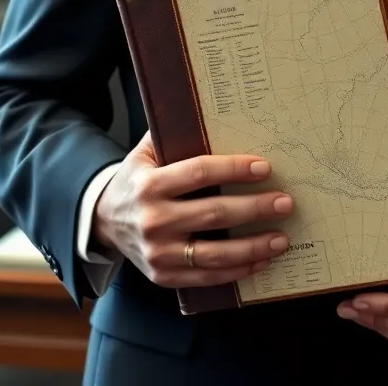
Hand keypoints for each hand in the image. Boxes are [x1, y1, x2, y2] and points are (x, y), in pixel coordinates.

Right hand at [93, 130, 292, 287]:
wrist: (103, 220)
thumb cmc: (137, 179)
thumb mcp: (145, 152)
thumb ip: (173, 134)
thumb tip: (210, 110)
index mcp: (150, 184)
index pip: (199, 173)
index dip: (234, 170)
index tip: (264, 168)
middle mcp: (153, 220)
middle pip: (214, 214)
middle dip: (254, 208)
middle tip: (284, 202)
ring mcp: (158, 252)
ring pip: (214, 254)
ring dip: (253, 246)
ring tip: (281, 238)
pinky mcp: (163, 276)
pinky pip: (206, 276)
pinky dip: (237, 271)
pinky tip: (260, 260)